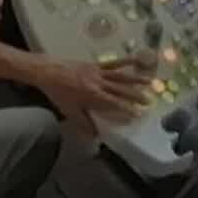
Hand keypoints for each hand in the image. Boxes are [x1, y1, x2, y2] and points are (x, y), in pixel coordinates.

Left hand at [40, 56, 154, 120]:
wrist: (48, 71)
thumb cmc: (58, 92)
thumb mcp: (69, 111)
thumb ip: (83, 124)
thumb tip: (95, 137)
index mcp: (92, 95)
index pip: (113, 103)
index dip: (126, 108)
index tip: (138, 114)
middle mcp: (98, 83)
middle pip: (120, 90)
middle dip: (135, 96)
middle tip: (149, 102)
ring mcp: (98, 72)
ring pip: (120, 76)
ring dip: (135, 80)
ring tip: (150, 82)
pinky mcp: (95, 64)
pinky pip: (112, 63)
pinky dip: (125, 61)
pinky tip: (135, 60)